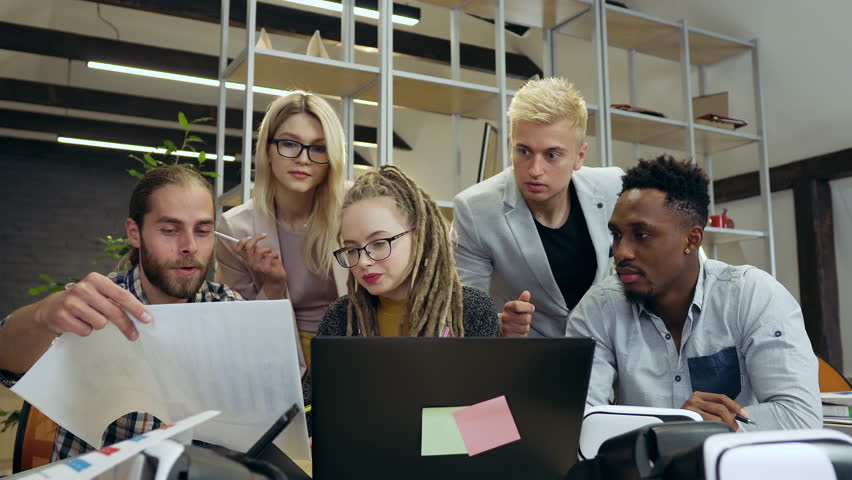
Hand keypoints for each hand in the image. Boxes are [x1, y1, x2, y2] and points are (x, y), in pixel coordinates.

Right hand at [33, 272, 150, 340]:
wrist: (52, 307)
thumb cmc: (84, 301)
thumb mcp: (99, 294)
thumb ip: (117, 301)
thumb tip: (141, 315)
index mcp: (96, 279)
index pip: (122, 295)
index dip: (136, 308)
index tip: (147, 319)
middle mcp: (83, 288)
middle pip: (113, 311)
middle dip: (126, 325)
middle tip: (134, 335)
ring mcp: (71, 302)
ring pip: (100, 323)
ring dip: (98, 324)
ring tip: (88, 318)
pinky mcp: (62, 316)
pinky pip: (86, 331)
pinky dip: (85, 330)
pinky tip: (78, 322)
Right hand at [235, 234, 287, 297]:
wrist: (276, 277)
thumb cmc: (269, 264)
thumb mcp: (260, 254)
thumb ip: (255, 247)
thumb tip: (250, 237)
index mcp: (247, 258)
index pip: (237, 249)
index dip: (241, 241)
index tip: (249, 236)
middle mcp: (250, 262)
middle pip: (249, 246)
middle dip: (256, 238)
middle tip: (263, 235)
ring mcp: (257, 267)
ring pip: (260, 251)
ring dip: (268, 249)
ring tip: (270, 252)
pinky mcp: (265, 269)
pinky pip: (269, 256)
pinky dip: (274, 254)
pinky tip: (275, 257)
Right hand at [500, 290, 533, 336]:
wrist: (500, 327)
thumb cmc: (511, 315)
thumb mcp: (516, 306)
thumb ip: (522, 300)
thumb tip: (526, 293)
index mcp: (507, 307)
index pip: (518, 305)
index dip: (528, 307)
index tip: (531, 308)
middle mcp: (505, 318)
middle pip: (526, 318)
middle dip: (528, 318)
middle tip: (523, 318)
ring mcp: (506, 328)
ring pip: (526, 328)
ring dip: (525, 326)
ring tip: (519, 324)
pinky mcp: (509, 337)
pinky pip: (523, 336)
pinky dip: (523, 334)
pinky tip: (518, 331)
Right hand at [681, 391, 745, 430]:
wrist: (672, 422)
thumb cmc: (689, 417)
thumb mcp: (702, 408)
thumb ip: (716, 408)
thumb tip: (735, 415)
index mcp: (699, 395)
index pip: (722, 397)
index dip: (735, 405)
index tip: (743, 413)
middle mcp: (695, 400)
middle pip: (721, 408)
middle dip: (731, 419)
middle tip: (735, 427)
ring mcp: (691, 409)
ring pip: (716, 418)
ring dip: (725, 425)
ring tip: (727, 430)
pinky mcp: (690, 419)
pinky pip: (709, 425)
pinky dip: (716, 428)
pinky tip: (717, 430)